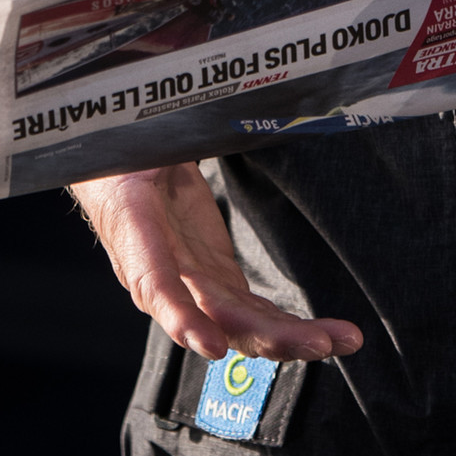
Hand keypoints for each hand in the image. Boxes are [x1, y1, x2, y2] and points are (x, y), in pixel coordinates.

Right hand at [70, 162, 363, 362]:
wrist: (114, 172)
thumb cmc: (123, 151)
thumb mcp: (135, 138)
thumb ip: (155, 138)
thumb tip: (181, 110)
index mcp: (134, 233)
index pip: (154, 283)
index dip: (181, 317)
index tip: (210, 344)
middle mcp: (163, 273)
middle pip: (215, 316)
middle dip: (268, 335)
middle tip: (319, 344)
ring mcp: (194, 282)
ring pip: (239, 322)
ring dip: (290, 336)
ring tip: (341, 340)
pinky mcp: (215, 278)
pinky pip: (249, 310)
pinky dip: (284, 325)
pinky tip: (321, 336)